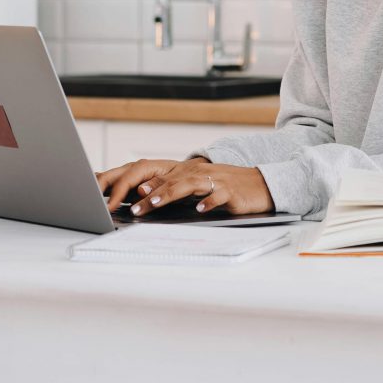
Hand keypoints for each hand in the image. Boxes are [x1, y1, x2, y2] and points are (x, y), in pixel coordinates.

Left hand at [95, 158, 274, 215]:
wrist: (260, 184)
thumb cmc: (226, 188)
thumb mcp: (198, 187)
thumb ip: (175, 190)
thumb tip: (145, 196)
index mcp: (189, 172)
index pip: (161, 178)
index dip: (140, 187)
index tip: (122, 198)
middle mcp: (199, 173)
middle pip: (170, 181)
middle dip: (148, 194)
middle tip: (132, 207)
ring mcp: (215, 181)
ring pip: (188, 185)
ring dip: (169, 194)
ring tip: (153, 204)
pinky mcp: (231, 191)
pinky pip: (218, 195)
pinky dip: (208, 202)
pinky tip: (200, 210)